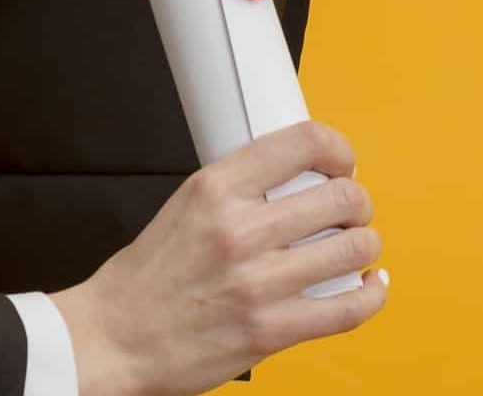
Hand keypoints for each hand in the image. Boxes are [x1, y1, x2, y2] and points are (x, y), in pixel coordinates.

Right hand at [51, 122, 385, 395]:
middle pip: (343, 197)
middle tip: (350, 211)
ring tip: (353, 248)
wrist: (111, 339)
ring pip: (354, 249)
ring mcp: (258, 283)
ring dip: (364, 246)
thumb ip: (242, 188)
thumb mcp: (186, 206)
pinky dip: (371, 294)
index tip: (343, 163)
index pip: (305, 143)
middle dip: (357, 203)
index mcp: (217, 189)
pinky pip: (348, 307)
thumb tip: (300, 175)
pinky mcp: (269, 330)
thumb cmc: (147, 279)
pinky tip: (368, 284)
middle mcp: (240, 231)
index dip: (340, 150)